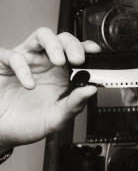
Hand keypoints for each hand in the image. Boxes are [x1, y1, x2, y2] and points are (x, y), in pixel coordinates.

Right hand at [0, 28, 100, 150]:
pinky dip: (23, 68)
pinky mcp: (4, 65)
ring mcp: (26, 61)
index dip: (86, 48)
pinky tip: (29, 84)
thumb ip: (75, 104)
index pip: (76, 53)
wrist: (5, 133)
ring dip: (53, 45)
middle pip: (62, 39)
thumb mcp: (58, 117)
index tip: (95, 51)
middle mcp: (45, 63)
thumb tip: (91, 90)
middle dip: (72, 45)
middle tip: (78, 59)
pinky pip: (14, 56)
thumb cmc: (30, 123)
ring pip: (41, 37)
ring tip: (59, 61)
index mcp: (61, 74)